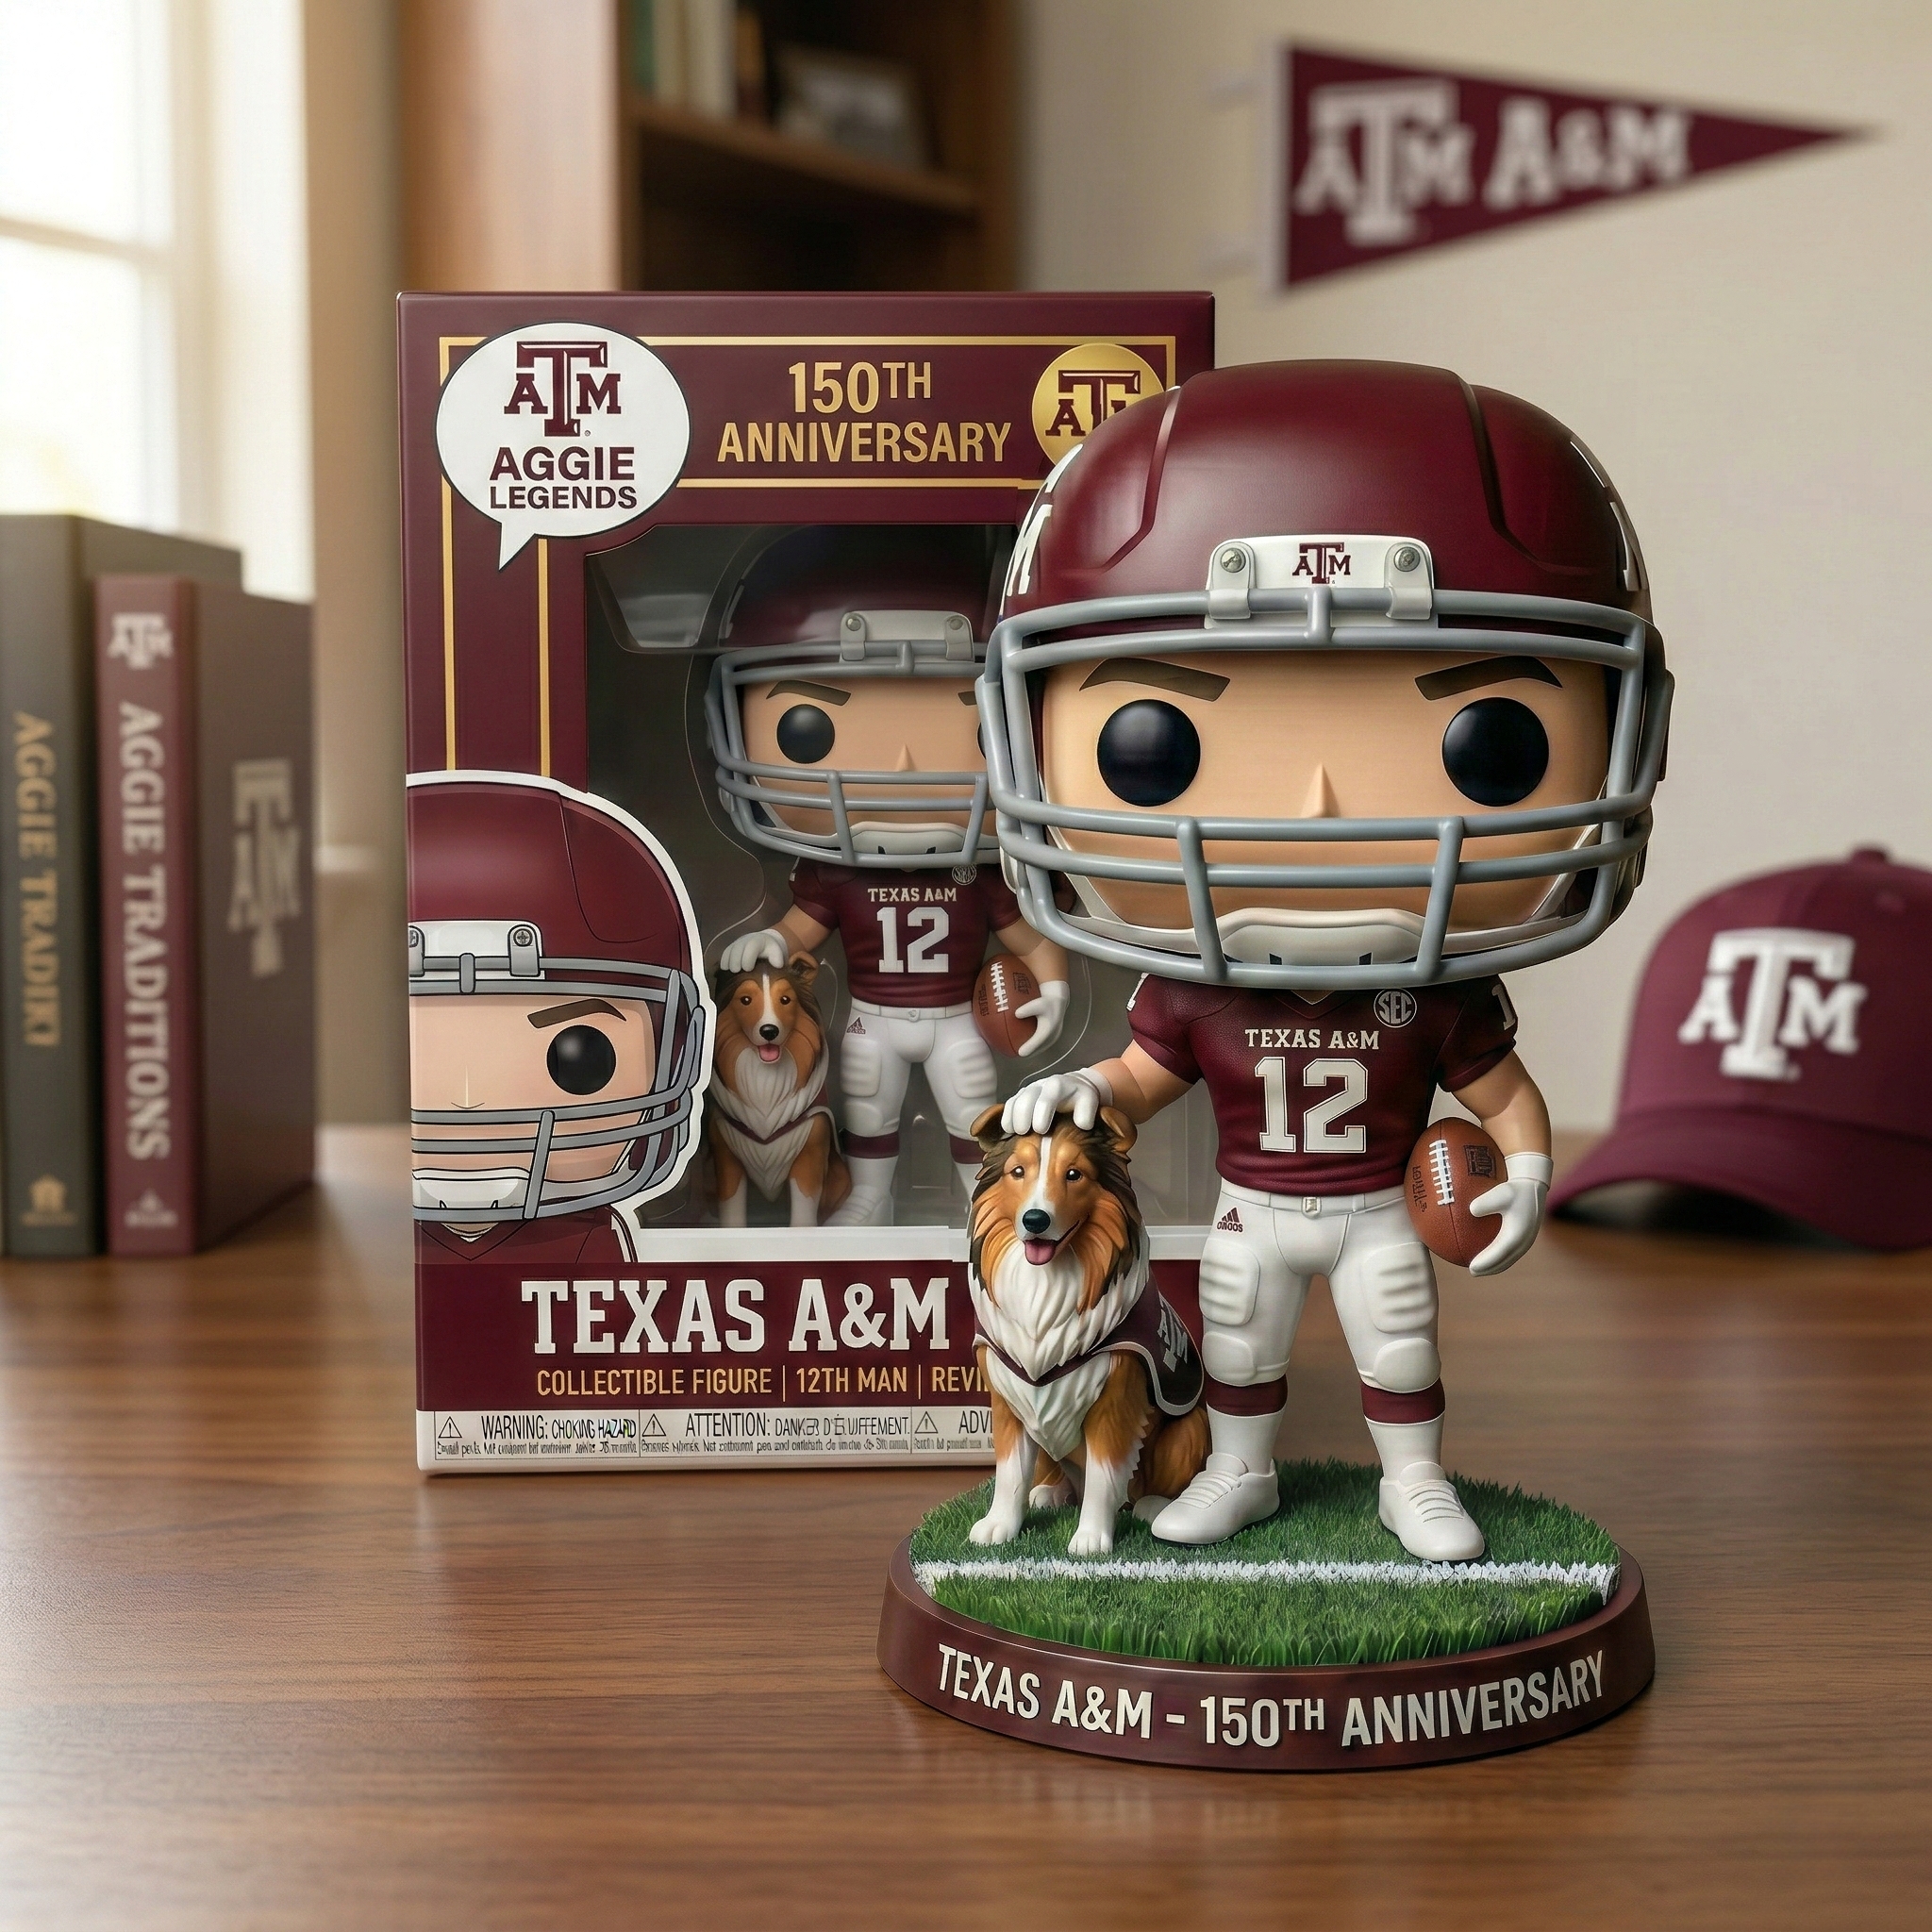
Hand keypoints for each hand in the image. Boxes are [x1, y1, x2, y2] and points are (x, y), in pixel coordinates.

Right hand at [718, 927, 787, 973]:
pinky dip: (724, 962)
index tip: (748, 969)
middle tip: (736, 972)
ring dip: (728, 962)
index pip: (751, 947)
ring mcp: (737, 944)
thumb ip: (778, 958)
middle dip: (735, 961)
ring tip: (730, 972)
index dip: (747, 958)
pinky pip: (724, 954)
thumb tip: (777, 965)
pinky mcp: (731, 948)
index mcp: (758, 941)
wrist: (765, 943)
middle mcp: (745, 940)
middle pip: (737, 949)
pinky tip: (725, 970)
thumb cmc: (771, 952)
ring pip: (729, 951)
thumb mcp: (777, 953)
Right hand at [1001, 1066, 1111, 1135]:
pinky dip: (1006, 1116)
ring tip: (1013, 1132)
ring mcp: (1028, 1090)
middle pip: (1025, 1099)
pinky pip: (1009, 1104)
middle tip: (1023, 1133)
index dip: (1041, 1114)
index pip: (1046, 1099)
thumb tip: (1082, 1125)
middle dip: (1022, 1116)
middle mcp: (1040, 1085)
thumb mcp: (1089, 1101)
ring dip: (1011, 1117)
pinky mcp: (1020, 1095)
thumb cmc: (1080, 1097)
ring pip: (1014, 1101)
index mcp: (1057, 1086)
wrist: (1073, 1085)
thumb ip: (1086, 1112)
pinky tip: (1008, 1130)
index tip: (1041, 1130)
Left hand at [1014, 979, 1070, 1057]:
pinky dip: (1033, 1047)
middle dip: (1028, 1053)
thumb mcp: (1037, 1003)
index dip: (1029, 1048)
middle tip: (1015, 1055)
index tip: (1020, 1053)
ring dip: (1031, 1052)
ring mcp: (1053, 1037)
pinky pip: (1041, 1044)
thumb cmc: (1046, 1002)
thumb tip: (1016, 1014)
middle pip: (1039, 1048)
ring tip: (1018, 1054)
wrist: (1057, 1002)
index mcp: (1050, 1029)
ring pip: (1041, 1048)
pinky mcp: (1051, 1037)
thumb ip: (1027, 1009)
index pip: (1038, 1041)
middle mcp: (1053, 1035)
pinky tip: (1023, 1047)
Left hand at [1469, 1152, 1553, 1275]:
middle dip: (1489, 1269)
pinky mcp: (1525, 1237)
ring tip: (1478, 1269)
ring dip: (1495, 1266)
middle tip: (1472, 1272)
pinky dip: (1499, 1257)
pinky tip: (1485, 1254)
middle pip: (1505, 1261)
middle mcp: (1524, 1241)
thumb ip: (1485, 1202)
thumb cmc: (1514, 1189)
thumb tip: (1470, 1210)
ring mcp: (1526, 1241)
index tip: (1471, 1267)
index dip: (1486, 1263)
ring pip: (1509, 1259)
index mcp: (1519, 1234)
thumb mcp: (1500, 1193)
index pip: (1500, 1254)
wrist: (1533, 1185)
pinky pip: (1510, 1252)